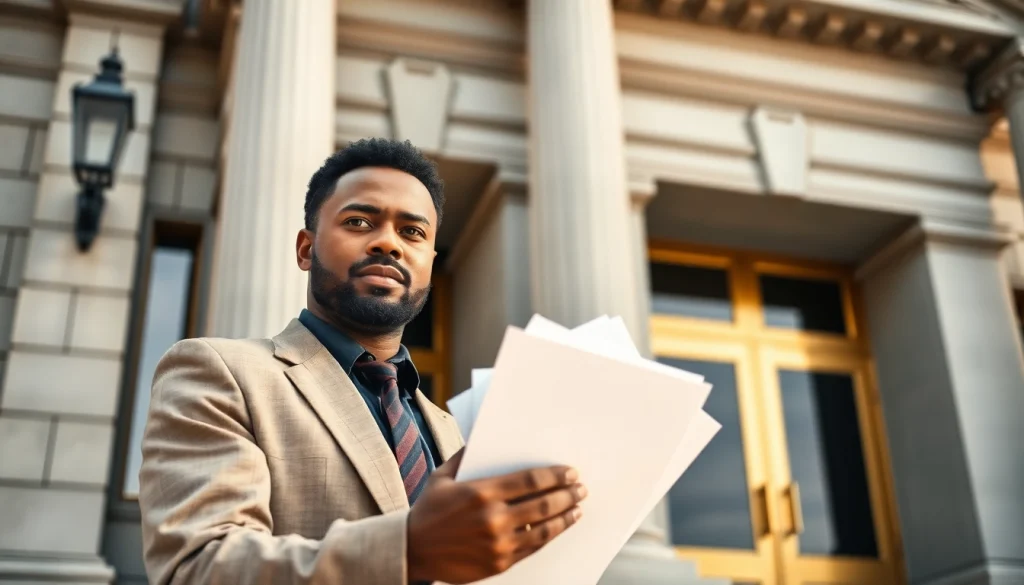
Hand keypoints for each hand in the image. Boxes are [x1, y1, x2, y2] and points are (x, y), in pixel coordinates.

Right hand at [406, 448, 586, 583]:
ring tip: (576, 509)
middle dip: (567, 495)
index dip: (555, 475)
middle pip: (543, 503)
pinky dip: (548, 536)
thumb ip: (465, 456)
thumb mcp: (442, 477)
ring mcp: (498, 543)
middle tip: (581, 489)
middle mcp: (493, 517)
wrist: (412, 549)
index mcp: (481, 492)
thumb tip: (483, 436)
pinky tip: (557, 528)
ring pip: (543, 528)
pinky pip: (532, 547)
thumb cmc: (428, 509)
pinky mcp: (499, 562)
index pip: (530, 480)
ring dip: (564, 517)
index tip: (571, 472)